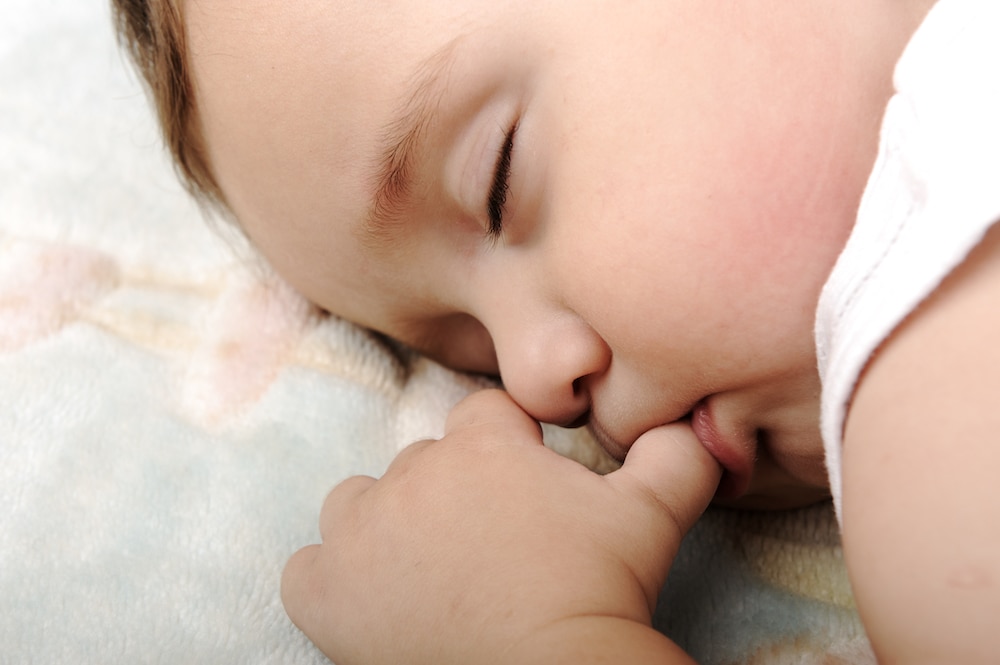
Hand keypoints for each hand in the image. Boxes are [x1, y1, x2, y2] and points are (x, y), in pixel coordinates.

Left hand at [282, 389, 720, 664]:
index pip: (485, 416)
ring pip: (361, 502)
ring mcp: (360, 533)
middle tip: (493, 546)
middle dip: (455, 491)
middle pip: (426, 462)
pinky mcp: (322, 592)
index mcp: (481, 446)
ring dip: (388, 525)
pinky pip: (309, 567)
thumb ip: (671, 453)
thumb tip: (690, 420)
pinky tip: (375, 605)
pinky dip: (334, 581)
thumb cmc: (600, 593)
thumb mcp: (653, 515)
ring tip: (432, 573)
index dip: (510, 448)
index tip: (528, 491)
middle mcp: (411, 474)